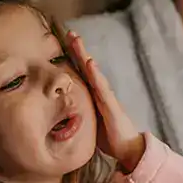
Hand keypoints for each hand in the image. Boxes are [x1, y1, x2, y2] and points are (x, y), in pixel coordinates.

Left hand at [66, 31, 144, 172]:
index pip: (82, 73)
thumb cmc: (108, 136)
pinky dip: (95, 74)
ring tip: (77, 41)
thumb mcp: (87, 122)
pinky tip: (90, 64)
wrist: (127, 149)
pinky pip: (102, 88)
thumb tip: (55, 115)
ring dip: (85, 55)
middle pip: (87, 67)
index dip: (74, 58)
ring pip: (93, 72)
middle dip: (78, 50)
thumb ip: (76, 114)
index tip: (63, 43)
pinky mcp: (111, 106)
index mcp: (94, 95)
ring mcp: (106, 97)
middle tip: (69, 33)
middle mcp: (101, 92)